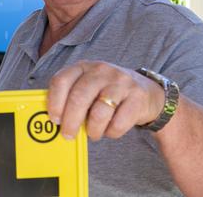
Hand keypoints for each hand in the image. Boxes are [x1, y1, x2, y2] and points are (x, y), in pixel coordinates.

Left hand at [46, 60, 164, 140]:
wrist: (148, 93)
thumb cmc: (108, 93)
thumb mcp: (88, 87)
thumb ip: (71, 97)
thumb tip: (54, 121)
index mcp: (83, 67)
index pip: (62, 80)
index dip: (54, 102)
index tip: (54, 119)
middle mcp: (101, 70)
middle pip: (79, 97)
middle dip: (70, 121)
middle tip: (68, 135)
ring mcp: (120, 82)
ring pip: (99, 112)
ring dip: (92, 130)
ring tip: (93, 134)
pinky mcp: (137, 97)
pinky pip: (118, 123)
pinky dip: (111, 132)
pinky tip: (111, 129)